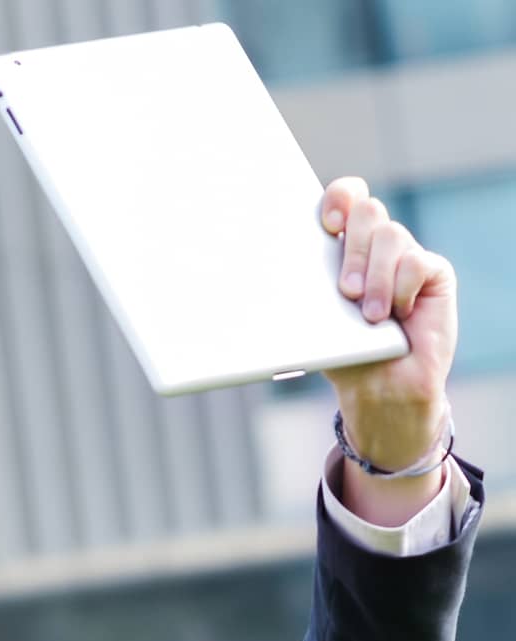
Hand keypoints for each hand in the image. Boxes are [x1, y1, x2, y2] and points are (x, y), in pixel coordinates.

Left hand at [318, 177, 456, 520]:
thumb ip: (298, 291)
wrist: (381, 390)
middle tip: (344, 292)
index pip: (345, 197)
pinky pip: (417, 262)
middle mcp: (376, 244)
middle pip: (367, 211)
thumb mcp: (313, 320)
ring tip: (369, 317)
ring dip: (375, 279)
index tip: (327, 222)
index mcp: (343, 246)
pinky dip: (402, 288)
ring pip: (391, 235)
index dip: (338, 197)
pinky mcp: (434, 272)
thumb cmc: (343, 355)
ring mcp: (406, 255)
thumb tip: (259, 275)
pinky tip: (398, 315)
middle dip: (352, 250)